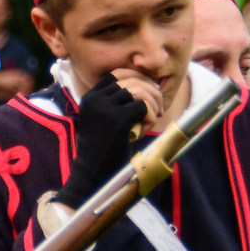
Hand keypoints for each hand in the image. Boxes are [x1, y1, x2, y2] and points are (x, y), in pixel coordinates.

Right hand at [56, 74, 155, 207]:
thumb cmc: (102, 152)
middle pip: (131, 80)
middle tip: (159, 107)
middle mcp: (95, 99)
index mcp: (90, 98)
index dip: (136, 78)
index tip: (149, 91)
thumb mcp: (103, 122)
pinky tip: (144, 130)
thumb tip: (145, 86)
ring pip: (139, 91)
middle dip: (151, 90)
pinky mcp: (117, 119)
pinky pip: (144, 107)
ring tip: (155, 116)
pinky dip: (150, 117)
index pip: (116, 74)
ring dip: (153, 103)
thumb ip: (115, 104)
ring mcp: (105, 108)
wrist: (92, 176)